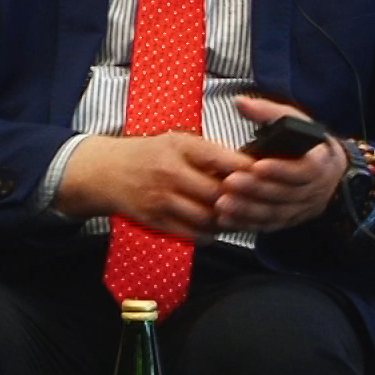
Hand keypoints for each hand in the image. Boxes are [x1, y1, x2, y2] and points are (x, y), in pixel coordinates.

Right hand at [54, 131, 254, 239]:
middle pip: (219, 194)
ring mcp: (162, 199)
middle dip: (242, 201)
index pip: (224, 161)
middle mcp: (170, 173)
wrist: (106, 172)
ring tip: (240, 217)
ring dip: (228, 221)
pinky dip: (210, 234)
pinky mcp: (156, 220)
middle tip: (259, 203)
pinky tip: (217, 227)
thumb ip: (210, 153)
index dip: (250, 172)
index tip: (268, 176)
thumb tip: (250, 166)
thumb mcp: (178, 141)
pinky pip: (192, 234)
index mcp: (180, 147)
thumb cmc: (148, 154)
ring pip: (208, 218)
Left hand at [214, 95, 349, 231]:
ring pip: (276, 213)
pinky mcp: (288, 220)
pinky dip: (246, 224)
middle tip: (229, 183)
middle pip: (286, 194)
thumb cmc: (306, 142)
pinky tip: (225, 219)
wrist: (328, 172)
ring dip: (248, 210)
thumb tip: (241, 103)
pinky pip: (267, 226)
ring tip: (222, 204)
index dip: (281, 170)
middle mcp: (314, 190)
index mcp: (321, 163)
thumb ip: (268, 112)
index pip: (306, 170)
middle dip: (256, 190)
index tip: (257, 165)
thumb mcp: (294, 121)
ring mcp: (301, 208)